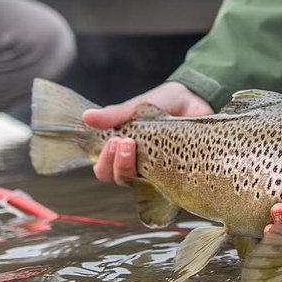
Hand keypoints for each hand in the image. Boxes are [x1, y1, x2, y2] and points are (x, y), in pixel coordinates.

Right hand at [83, 82, 212, 185]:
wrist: (195, 98)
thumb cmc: (164, 103)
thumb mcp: (137, 106)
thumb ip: (115, 114)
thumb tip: (86, 117)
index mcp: (123, 151)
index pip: (104, 169)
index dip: (104, 161)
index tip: (113, 141)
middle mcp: (139, 164)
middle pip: (119, 178)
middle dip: (117, 164)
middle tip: (126, 143)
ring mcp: (159, 169)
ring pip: (140, 182)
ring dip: (133, 166)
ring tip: (136, 146)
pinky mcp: (179, 170)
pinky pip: (169, 182)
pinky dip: (163, 173)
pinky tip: (164, 159)